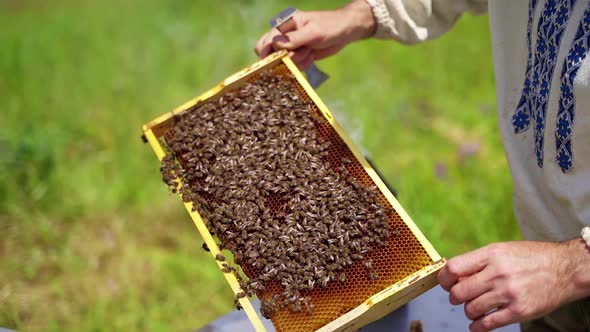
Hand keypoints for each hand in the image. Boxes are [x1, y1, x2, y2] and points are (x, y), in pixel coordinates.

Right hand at [254, 0, 375, 69]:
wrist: (345, 32)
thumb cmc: (330, 26)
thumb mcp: (313, 32)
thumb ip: (294, 38)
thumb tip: (275, 44)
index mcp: (284, 25)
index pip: (266, 41)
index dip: (267, 53)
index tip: (277, 60)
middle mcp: (284, 36)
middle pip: (272, 55)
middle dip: (285, 59)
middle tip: (301, 52)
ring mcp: (291, 47)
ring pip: (284, 63)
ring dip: (297, 61)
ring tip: (310, 51)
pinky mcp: (299, 56)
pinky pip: (294, 67)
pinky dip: (303, 65)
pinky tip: (312, 56)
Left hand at [438, 240, 589, 331]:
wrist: (564, 269)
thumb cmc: (530, 258)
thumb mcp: (502, 250)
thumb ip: (478, 261)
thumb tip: (452, 275)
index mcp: (491, 254)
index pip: (453, 268)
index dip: (444, 279)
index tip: (446, 283)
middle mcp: (498, 273)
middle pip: (458, 292)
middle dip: (454, 297)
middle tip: (459, 297)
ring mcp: (508, 293)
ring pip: (470, 309)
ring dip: (468, 311)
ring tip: (475, 307)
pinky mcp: (519, 311)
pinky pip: (487, 324)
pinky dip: (477, 326)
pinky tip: (478, 323)